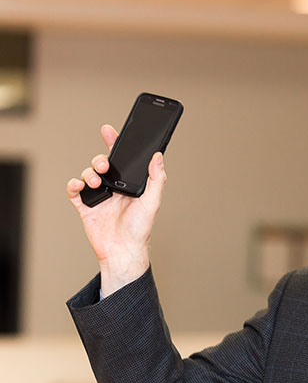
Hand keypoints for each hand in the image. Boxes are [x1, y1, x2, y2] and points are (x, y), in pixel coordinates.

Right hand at [66, 124, 166, 294]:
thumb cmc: (141, 229)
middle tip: (104, 165)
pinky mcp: (85, 207)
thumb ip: (156, 179)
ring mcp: (99, 197)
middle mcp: (114, 188)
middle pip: (102, 164)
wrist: (124, 251)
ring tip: (96, 182)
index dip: (115, 144)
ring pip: (88, 174)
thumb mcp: (153, 202)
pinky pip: (74, 191)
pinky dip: (74, 184)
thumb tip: (158, 156)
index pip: (122, 160)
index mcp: (129, 184)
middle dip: (100, 159)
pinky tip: (80, 186)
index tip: (109, 130)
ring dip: (89, 173)